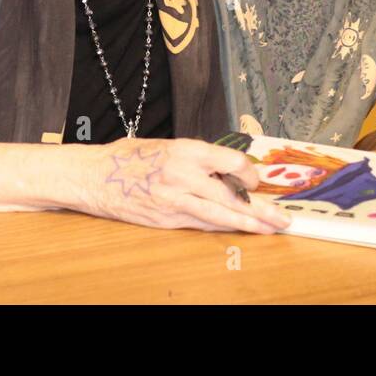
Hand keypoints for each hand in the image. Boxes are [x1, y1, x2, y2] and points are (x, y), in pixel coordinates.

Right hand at [80, 137, 292, 232]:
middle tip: (282, 218)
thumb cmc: (129, 156)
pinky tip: (238, 230)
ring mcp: (174, 202)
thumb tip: (227, 168)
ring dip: (248, 224)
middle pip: (231, 197)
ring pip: (219, 217)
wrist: (93, 176)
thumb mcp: (167, 145)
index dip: (250, 175)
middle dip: (260, 210)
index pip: (232, 164)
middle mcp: (183, 177)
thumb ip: (197, 158)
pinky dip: (221, 227)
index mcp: (185, 151)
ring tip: (270, 229)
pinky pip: (200, 224)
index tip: (256, 181)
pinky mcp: (165, 220)